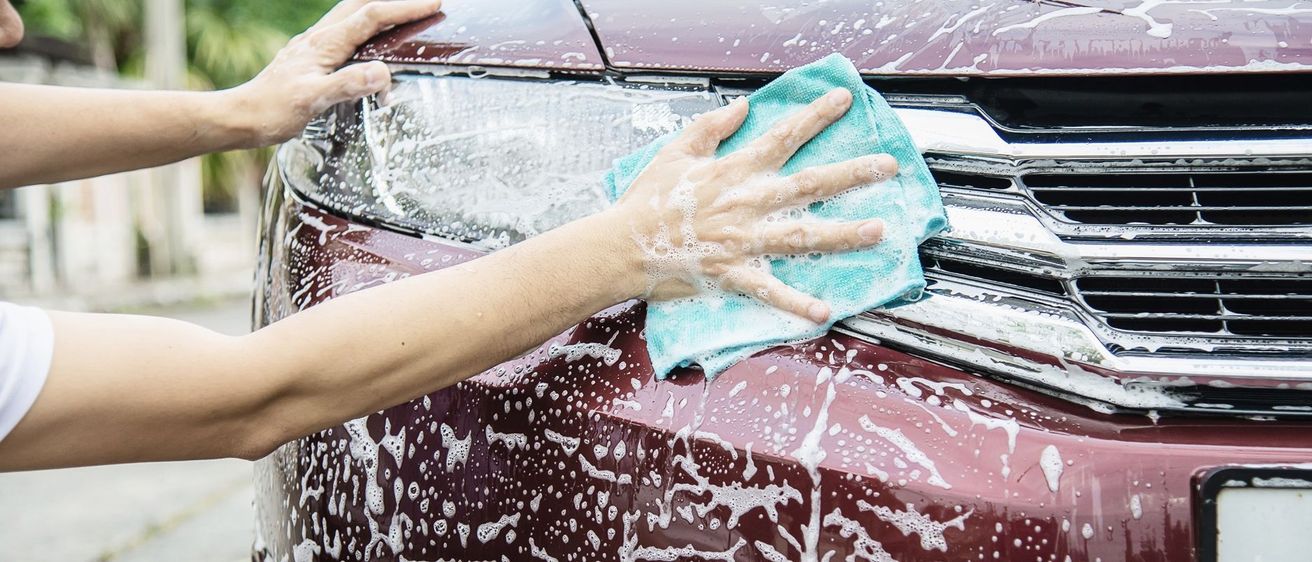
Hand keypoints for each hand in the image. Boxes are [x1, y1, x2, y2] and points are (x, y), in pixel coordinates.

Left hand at [225, 0, 441, 146]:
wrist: (240, 116)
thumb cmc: (273, 110)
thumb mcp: (313, 100)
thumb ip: (348, 84)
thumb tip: (383, 73)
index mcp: (325, 44)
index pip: (372, 17)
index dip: (404, 8)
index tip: (433, 4)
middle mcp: (319, 38)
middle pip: (362, 5)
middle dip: (395, 1)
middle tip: (424, 3)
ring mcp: (313, 45)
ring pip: (351, 15)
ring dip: (379, 9)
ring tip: (403, 13)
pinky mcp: (309, 56)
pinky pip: (343, 31)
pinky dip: (364, 27)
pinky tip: (368, 40)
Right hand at [610, 89, 896, 323]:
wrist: (621, 245)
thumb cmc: (647, 200)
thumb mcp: (676, 151)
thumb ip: (712, 127)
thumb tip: (742, 107)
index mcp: (733, 171)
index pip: (783, 136)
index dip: (815, 116)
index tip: (845, 100)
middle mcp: (745, 203)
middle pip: (808, 184)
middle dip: (851, 174)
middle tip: (888, 167)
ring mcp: (742, 240)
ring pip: (801, 235)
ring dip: (841, 234)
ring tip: (877, 231)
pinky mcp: (732, 273)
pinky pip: (770, 290)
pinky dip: (796, 303)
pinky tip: (825, 312)